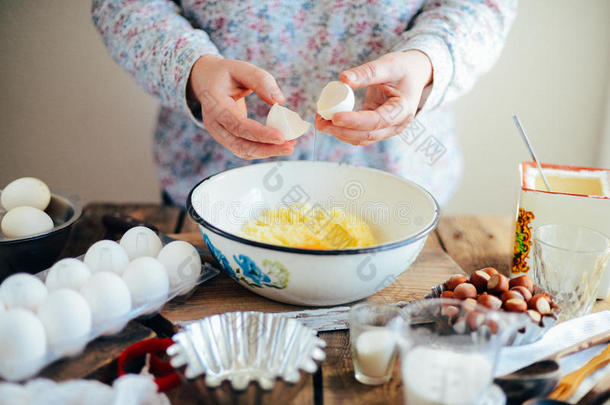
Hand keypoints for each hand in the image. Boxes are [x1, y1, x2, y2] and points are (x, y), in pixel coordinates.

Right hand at [188, 55, 295, 159]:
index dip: (260, 133)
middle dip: (267, 148)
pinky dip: (262, 150)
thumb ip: (260, 80)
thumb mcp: (241, 68)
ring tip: (288, 146)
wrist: (206, 81)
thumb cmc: (223, 74)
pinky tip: (278, 145)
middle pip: (240, 144)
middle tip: (290, 145)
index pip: (237, 125)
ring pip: (243, 151)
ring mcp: (218, 134)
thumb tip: (279, 100)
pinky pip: (244, 149)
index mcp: (214, 104)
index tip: (281, 136)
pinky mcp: (226, 138)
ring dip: (267, 151)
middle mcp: (214, 123)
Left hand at [315, 50, 431, 145]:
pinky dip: (342, 130)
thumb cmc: (402, 68)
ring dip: (339, 133)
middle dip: (341, 131)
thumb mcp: (388, 64)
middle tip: (320, 122)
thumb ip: (367, 72)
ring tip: (319, 120)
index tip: (334, 116)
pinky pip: (358, 134)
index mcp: (403, 109)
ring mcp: (386, 129)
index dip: (354, 121)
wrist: (413, 75)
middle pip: (367, 135)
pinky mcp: (376, 127)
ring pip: (361, 139)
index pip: (377, 121)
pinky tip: (328, 120)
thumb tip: (342, 79)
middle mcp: (396, 124)